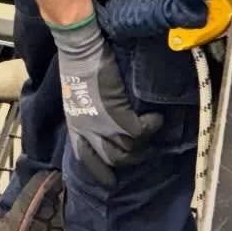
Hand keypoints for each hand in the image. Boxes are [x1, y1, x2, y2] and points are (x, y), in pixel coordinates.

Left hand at [51, 15, 162, 185]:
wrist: (80, 48)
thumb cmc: (77, 64)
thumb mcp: (77, 96)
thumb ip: (88, 113)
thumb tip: (103, 120)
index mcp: (75, 125)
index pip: (85, 159)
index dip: (99, 172)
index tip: (111, 182)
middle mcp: (87, 130)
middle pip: (113, 160)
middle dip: (130, 158)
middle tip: (142, 148)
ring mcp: (102, 125)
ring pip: (130, 150)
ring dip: (143, 142)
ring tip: (150, 129)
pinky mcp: (118, 115)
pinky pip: (141, 132)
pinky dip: (152, 126)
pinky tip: (156, 118)